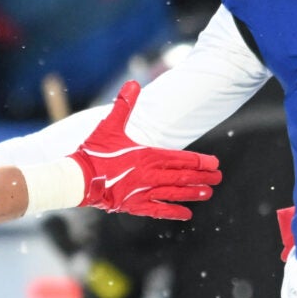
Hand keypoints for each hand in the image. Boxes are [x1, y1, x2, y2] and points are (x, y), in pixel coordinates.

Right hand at [75, 81, 222, 220]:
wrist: (77, 179)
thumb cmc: (93, 151)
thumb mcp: (109, 125)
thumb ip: (123, 105)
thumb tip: (132, 83)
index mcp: (147, 155)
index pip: (180, 159)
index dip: (200, 161)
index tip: (215, 164)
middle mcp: (149, 175)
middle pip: (182, 176)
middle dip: (202, 177)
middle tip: (218, 178)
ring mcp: (142, 191)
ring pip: (174, 192)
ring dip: (192, 193)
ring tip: (208, 193)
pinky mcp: (133, 205)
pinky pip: (158, 210)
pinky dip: (173, 211)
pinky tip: (186, 214)